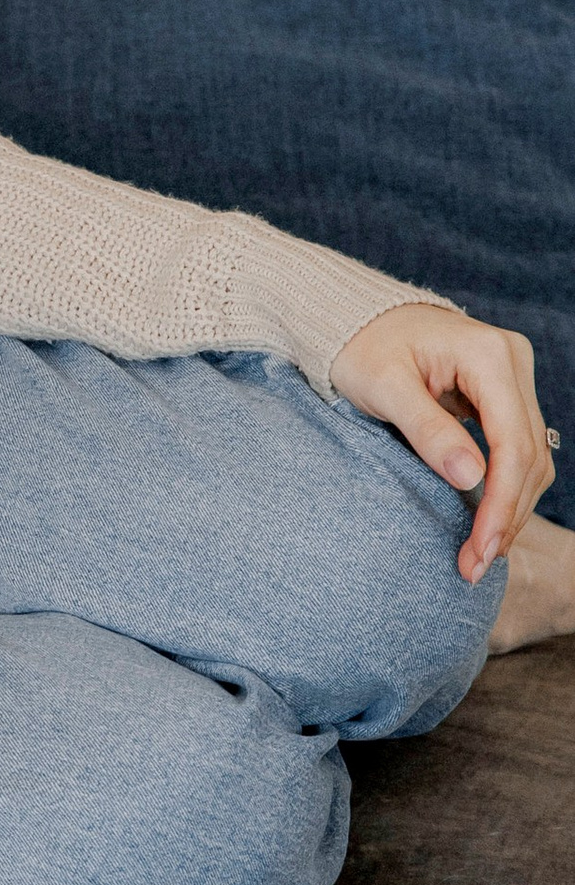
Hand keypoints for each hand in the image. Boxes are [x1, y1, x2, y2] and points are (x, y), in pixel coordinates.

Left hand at [331, 302, 554, 580]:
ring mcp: (511, 377)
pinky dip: (504, 488)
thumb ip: (426, 429)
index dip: (500, 502)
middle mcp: (512, 361)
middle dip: (505, 515)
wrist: (353, 319)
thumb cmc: (360, 347)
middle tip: (474, 565)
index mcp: (488, 354)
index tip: (479, 549)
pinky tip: (485, 522)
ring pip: (531, 457)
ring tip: (478, 554)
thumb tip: (472, 478)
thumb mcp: (382, 386)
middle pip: (529, 455)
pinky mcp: (502, 394)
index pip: (512, 443)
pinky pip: (516, 449)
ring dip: (509, 508)